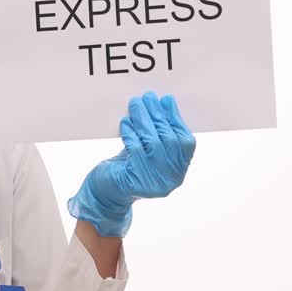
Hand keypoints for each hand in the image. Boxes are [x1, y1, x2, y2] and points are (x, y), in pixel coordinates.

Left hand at [67, 91, 195, 236]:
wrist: (106, 193)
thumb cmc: (128, 167)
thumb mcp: (148, 151)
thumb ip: (159, 133)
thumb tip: (164, 103)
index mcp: (179, 170)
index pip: (185, 142)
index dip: (176, 119)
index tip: (166, 100)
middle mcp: (172, 179)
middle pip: (169, 140)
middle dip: (158, 115)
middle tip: (148, 97)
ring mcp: (155, 183)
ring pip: (152, 143)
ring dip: (143, 120)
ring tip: (135, 104)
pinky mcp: (136, 182)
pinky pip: (136, 150)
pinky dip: (130, 133)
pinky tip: (125, 122)